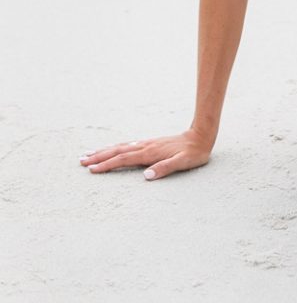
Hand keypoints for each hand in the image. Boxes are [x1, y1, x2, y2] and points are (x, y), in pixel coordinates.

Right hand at [78, 127, 213, 179]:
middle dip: (99, 156)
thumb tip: (146, 176)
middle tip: (80, 160)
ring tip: (89, 154)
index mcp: (150, 153)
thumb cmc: (193, 153)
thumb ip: (165, 168)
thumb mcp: (183, 162)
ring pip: (120, 147)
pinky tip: (111, 150)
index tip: (91, 169)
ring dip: (104, 151)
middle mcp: (145, 146)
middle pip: (117, 151)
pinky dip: (115, 148)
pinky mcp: (150, 144)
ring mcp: (146, 144)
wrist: (201, 136)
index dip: (107, 164)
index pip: (123, 159)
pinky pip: (127, 146)